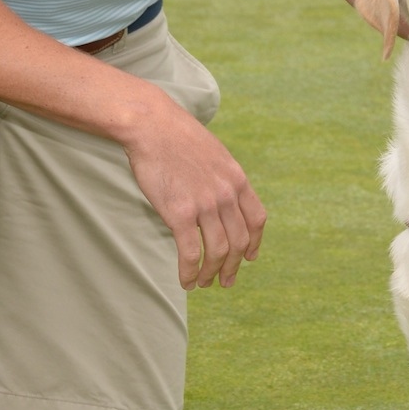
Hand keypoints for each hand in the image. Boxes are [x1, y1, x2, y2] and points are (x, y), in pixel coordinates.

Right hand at [122, 91, 266, 290]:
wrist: (152, 126)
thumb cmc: (176, 137)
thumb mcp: (213, 153)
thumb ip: (222, 178)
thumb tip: (221, 199)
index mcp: (237, 179)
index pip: (256, 219)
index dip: (254, 243)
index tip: (249, 257)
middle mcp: (226, 194)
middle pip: (238, 242)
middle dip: (233, 267)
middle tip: (225, 281)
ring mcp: (205, 204)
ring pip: (217, 252)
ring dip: (211, 273)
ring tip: (204, 284)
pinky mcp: (180, 213)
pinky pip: (190, 253)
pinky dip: (190, 272)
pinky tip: (186, 281)